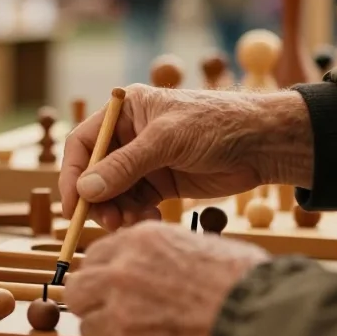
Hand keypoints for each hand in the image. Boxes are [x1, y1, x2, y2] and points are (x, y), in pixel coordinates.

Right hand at [59, 85, 311, 230]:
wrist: (264, 144)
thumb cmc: (216, 125)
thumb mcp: (167, 141)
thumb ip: (125, 165)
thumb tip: (85, 191)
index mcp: (125, 112)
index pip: (83, 144)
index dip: (73, 175)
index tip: (72, 205)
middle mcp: (129, 135)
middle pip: (95, 173)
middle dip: (97, 199)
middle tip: (107, 222)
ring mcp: (145, 161)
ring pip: (114, 193)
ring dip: (117, 211)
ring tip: (132, 223)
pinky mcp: (161, 183)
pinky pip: (136, 203)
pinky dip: (136, 215)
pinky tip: (151, 219)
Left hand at [65, 221, 268, 335]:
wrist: (261, 321)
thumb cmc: (242, 282)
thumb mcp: (197, 244)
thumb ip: (160, 252)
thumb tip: (146, 262)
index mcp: (140, 241)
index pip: (94, 256)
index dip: (103, 274)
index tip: (111, 287)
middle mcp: (122, 273)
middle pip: (78, 291)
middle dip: (93, 304)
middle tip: (114, 314)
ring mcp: (121, 314)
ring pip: (89, 329)